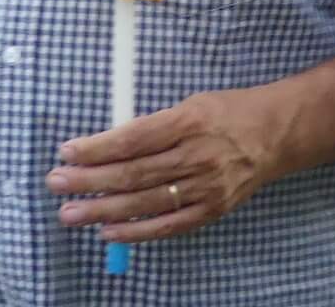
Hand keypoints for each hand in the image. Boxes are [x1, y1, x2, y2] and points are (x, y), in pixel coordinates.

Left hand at [48, 88, 283, 244]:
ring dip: (103, 209)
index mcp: (191, 120)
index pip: (135, 138)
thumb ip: (154, 126)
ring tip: (71, 213)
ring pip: (146, 202)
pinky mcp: (213, 209)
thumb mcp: (192, 103)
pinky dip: (137, 232)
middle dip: (90, 180)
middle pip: (134, 172)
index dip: (98, 147)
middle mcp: (198, 154)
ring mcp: (207, 185)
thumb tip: (107, 146)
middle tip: (56, 183)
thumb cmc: (229, 112)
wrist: (278, 133)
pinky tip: (109, 232)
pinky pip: (169, 225)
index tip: (67, 151)